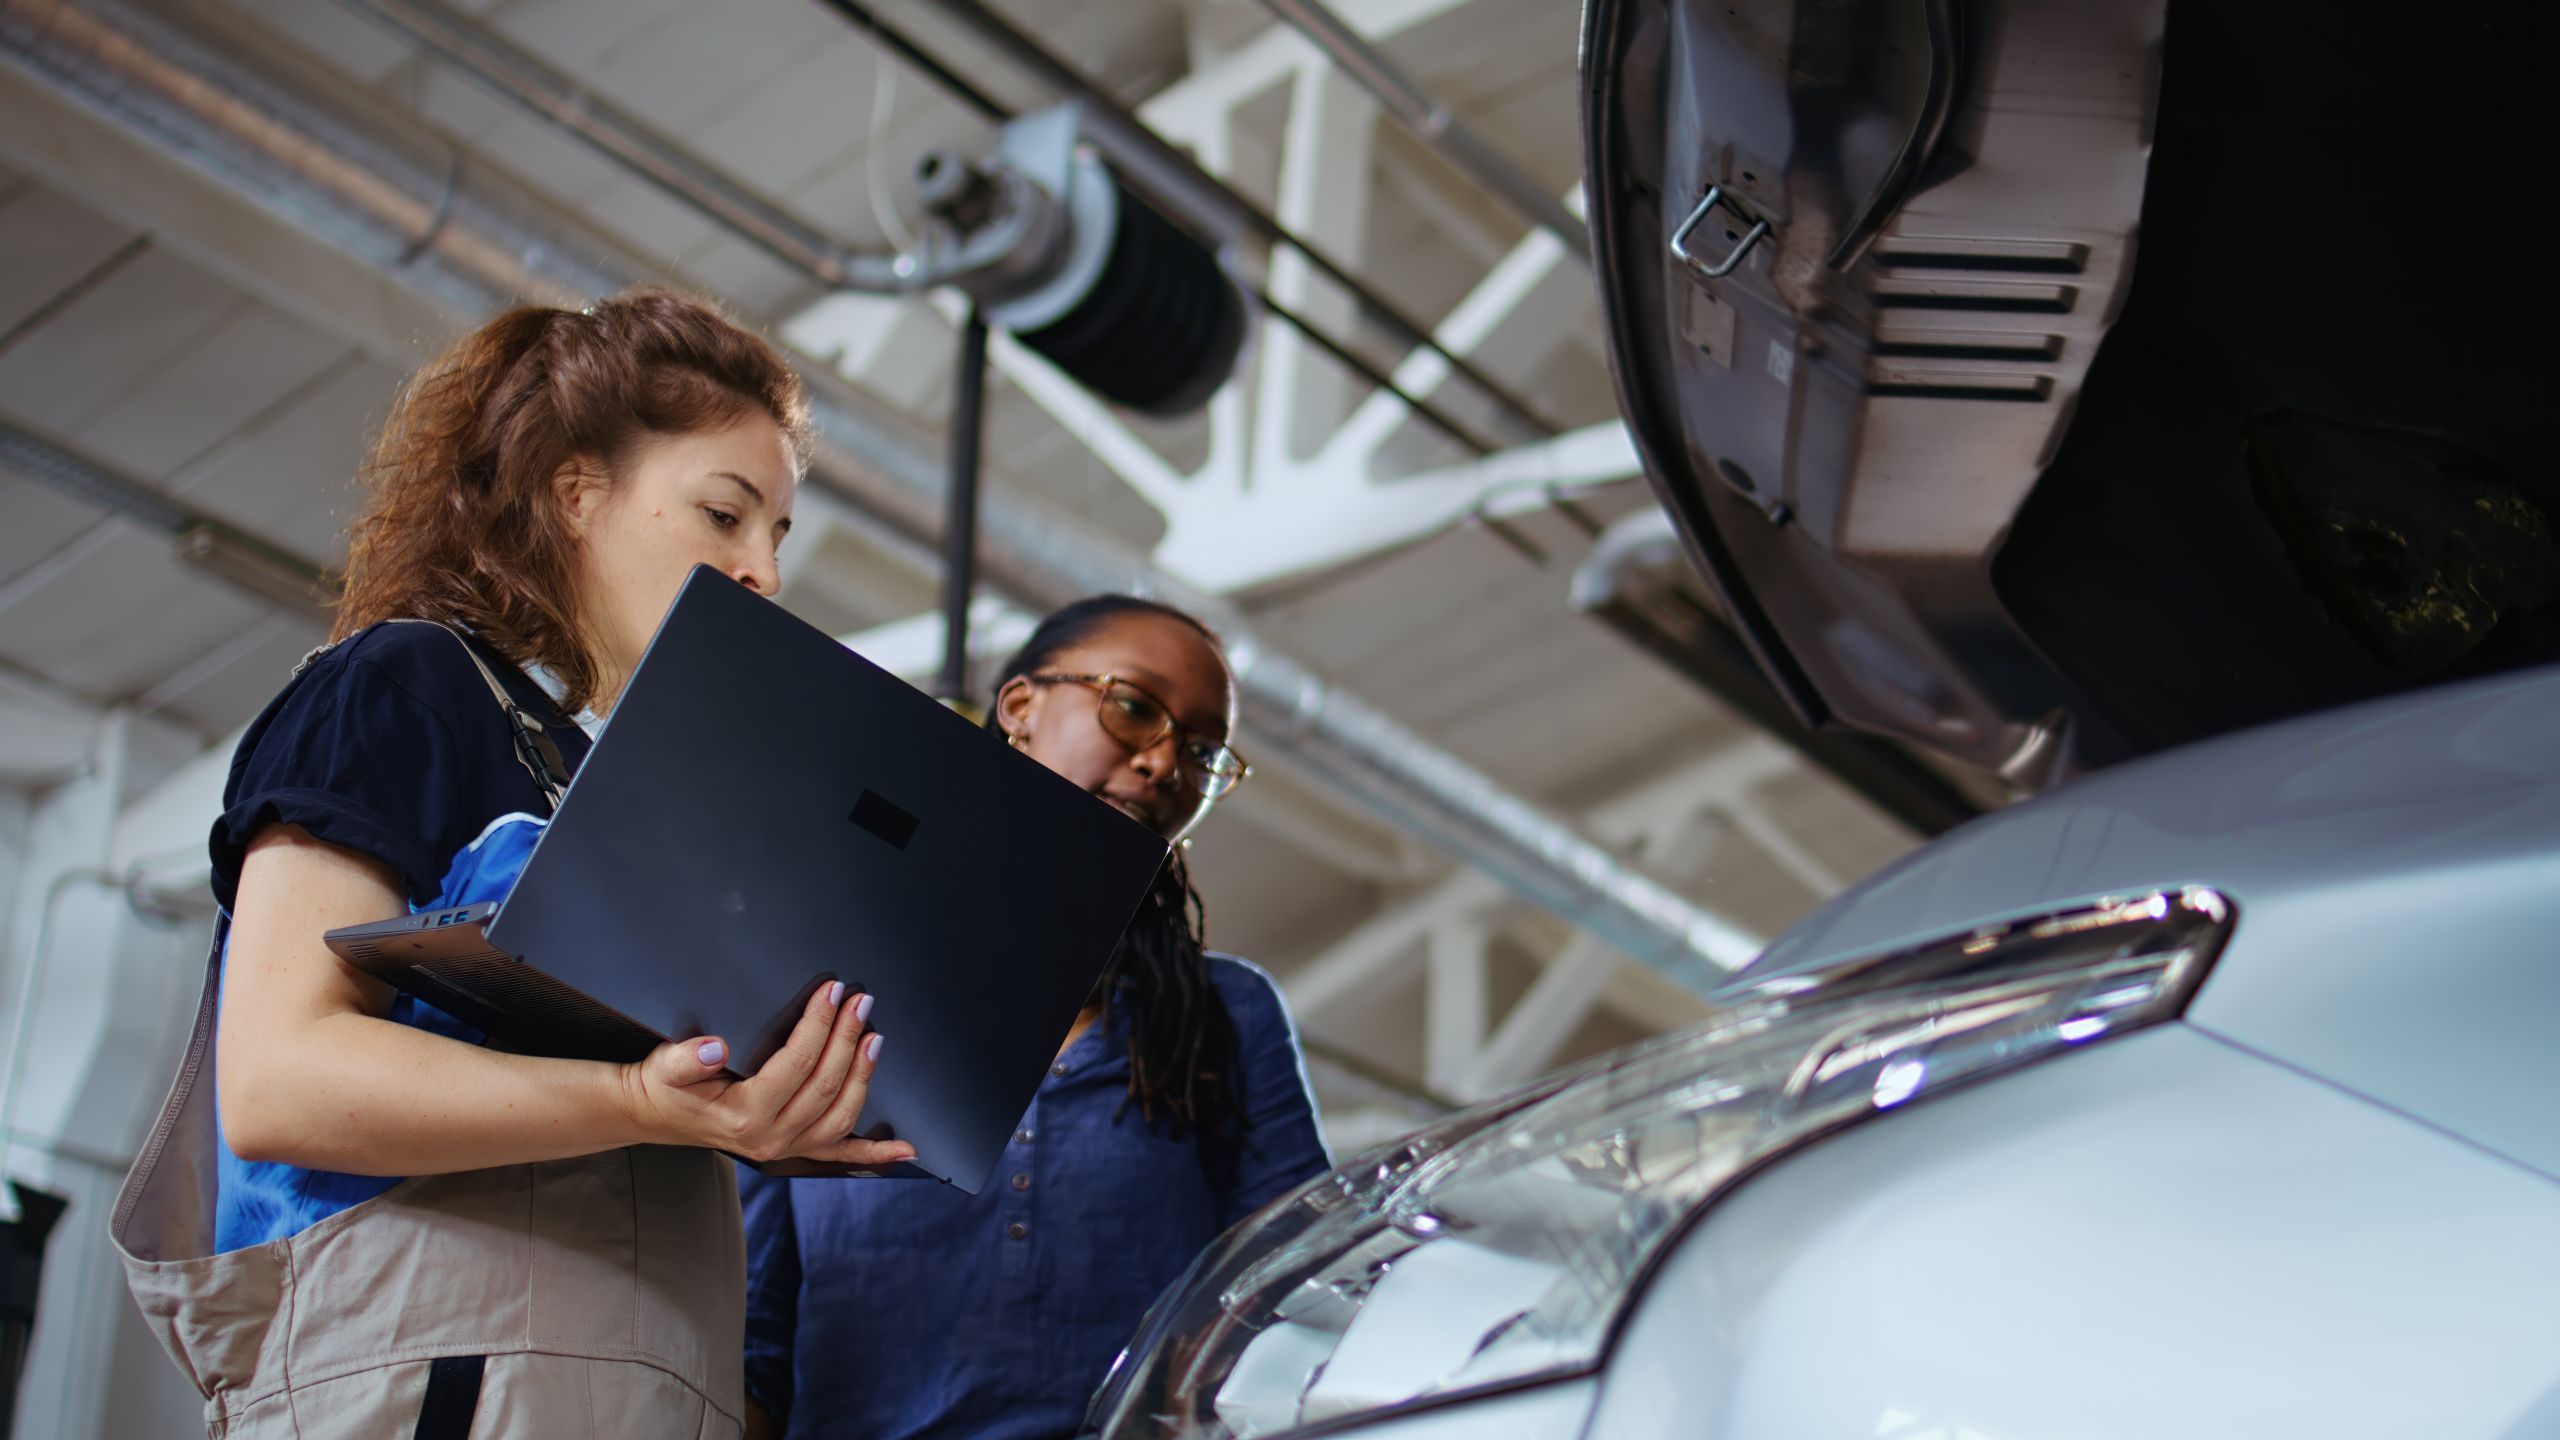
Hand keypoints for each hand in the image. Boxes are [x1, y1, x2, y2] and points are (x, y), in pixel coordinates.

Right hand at [622, 981, 914, 1167]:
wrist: (657, 1115)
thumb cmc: (665, 1086)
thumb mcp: (665, 1066)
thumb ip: (688, 1059)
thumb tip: (714, 1048)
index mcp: (744, 1115)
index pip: (795, 1064)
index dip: (818, 1025)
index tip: (832, 993)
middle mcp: (771, 1138)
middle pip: (824, 1085)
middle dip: (846, 1038)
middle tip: (860, 1001)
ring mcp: (787, 1146)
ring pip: (841, 1113)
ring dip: (863, 1074)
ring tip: (874, 1036)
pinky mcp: (795, 1148)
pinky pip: (841, 1153)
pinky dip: (875, 1152)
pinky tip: (906, 1149)